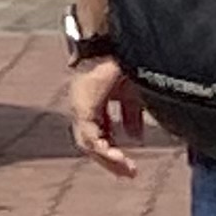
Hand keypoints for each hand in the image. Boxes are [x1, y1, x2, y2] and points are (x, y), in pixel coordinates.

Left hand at [69, 56, 140, 176]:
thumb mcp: (132, 94)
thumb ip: (131, 115)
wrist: (116, 44)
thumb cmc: (124, 63)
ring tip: (127, 168)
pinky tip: (119, 157)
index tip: (129, 162)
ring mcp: (80, 104)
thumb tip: (135, 137)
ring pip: (87, 143)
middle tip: (130, 171)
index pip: (98, 132)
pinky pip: (89, 137)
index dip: (112, 148)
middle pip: (91, 140)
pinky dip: (104, 151)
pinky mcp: (82, 106)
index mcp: (93, 100)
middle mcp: (83, 103)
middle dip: (110, 158)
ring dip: (107, 159)